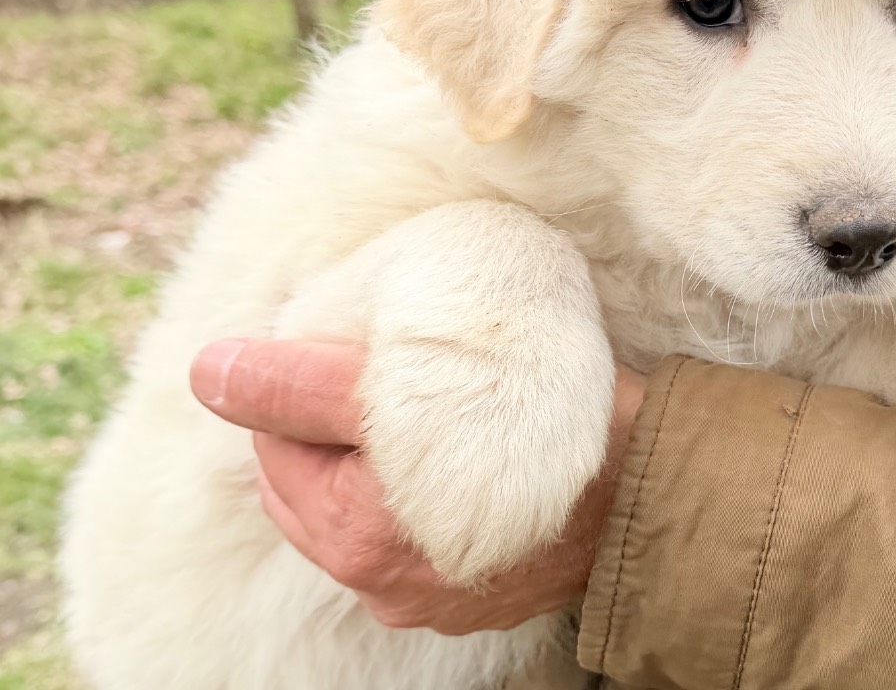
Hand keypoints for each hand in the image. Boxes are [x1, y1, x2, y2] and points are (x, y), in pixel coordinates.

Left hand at [190, 337, 645, 633]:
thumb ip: (308, 384)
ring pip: (354, 507)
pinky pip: (404, 534)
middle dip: (324, 420)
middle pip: (309, 481)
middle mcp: (381, 581)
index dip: (295, 377)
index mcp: (357, 534)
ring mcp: (423, 593)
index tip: (336, 333)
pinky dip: (404, 489)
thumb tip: (208, 370)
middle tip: (370, 362)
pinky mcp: (465, 594)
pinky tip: (439, 450)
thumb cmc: (547, 421)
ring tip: (406, 403)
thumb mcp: (422, 387)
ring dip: (364, 454)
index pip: (277, 439)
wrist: (655, 488)